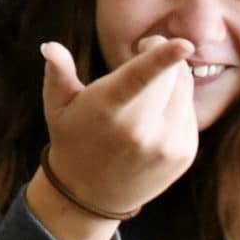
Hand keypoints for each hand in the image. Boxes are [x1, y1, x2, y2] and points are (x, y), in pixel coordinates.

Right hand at [41, 34, 197, 216]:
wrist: (91, 195)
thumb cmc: (72, 138)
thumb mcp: (57, 105)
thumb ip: (57, 72)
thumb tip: (49, 46)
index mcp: (108, 110)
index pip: (139, 78)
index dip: (163, 58)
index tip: (185, 43)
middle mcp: (142, 130)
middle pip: (171, 73)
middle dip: (160, 52)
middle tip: (142, 49)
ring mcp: (167, 144)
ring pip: (184, 88)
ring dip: (170, 76)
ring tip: (144, 88)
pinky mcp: (185, 153)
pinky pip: (189, 109)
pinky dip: (175, 100)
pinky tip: (153, 112)